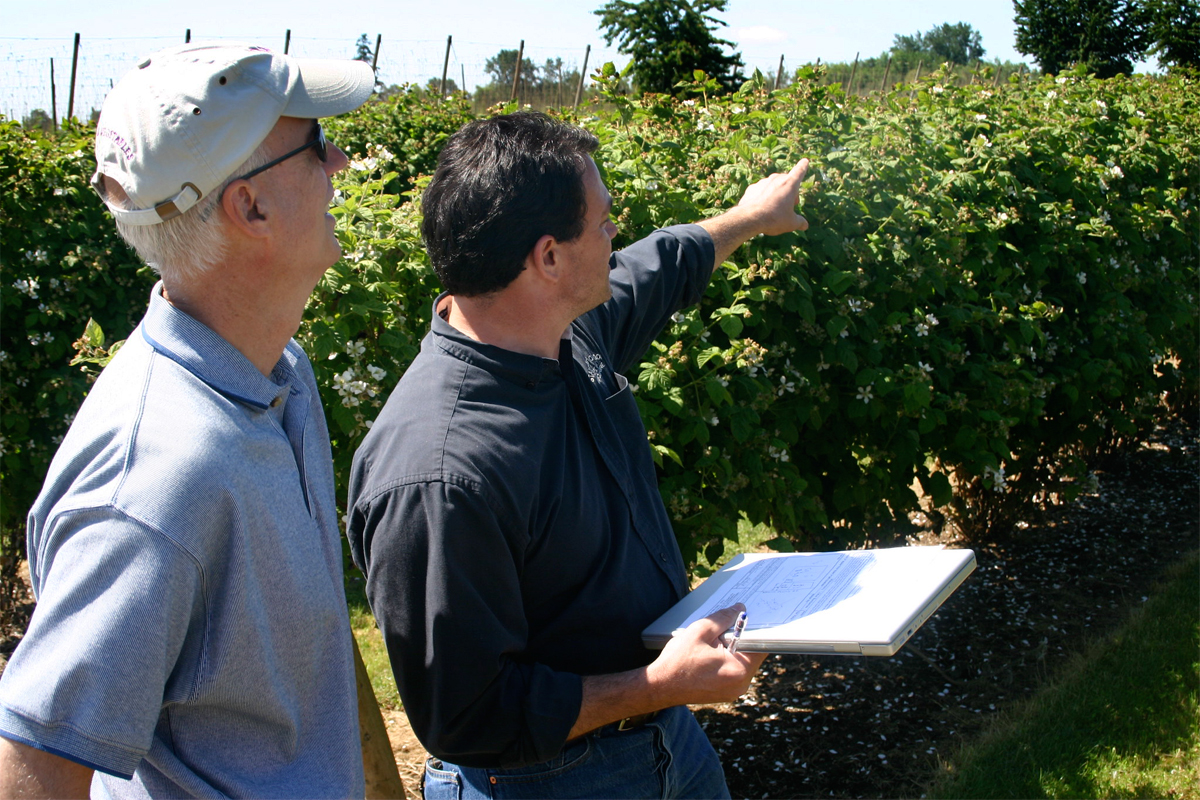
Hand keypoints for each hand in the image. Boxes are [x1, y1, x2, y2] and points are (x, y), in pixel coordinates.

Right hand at [646, 604, 766, 706]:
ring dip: (731, 651)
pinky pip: (733, 672)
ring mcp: (734, 691)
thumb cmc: (678, 660)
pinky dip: (725, 662)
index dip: (755, 629)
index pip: (760, 645)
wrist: (661, 686)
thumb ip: (723, 618)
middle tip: (721, 631)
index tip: (746, 620)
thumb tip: (739, 609)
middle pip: (751, 654)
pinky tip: (708, 657)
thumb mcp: (700, 631)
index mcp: (739, 669)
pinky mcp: (726, 694)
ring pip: (742, 663)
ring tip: (710, 646)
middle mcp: (741, 684)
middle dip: (739, 639)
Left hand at [733, 159, 809, 235]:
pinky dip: (763, 197)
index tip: (805, 161)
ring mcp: (762, 182)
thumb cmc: (774, 219)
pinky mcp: (751, 188)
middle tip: (791, 204)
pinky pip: (760, 191)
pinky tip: (761, 209)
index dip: (803, 167)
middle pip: (786, 181)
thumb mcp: (791, 223)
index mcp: (789, 184)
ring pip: (772, 185)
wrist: (749, 219)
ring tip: (775, 209)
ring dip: (776, 193)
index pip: (799, 172)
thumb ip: (799, 222)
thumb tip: (804, 225)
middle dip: (790, 190)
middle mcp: (776, 179)